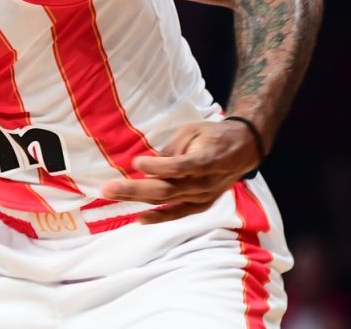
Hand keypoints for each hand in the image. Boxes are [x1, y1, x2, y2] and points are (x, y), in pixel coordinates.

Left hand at [101, 119, 263, 222]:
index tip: (136, 161)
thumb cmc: (213, 135)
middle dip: (134, 189)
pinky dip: (160, 217)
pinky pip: (179, 213)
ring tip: (112, 196)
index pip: (178, 167)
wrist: (243, 149)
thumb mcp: (192, 131)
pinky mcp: (202, 204)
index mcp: (205, 160)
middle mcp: (204, 183)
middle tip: (107, 188)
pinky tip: (140, 218)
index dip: (157, 166)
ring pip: (167, 201)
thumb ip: (172, 149)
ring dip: (138, 200)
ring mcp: (203, 196)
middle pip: (166, 189)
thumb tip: (147, 163)